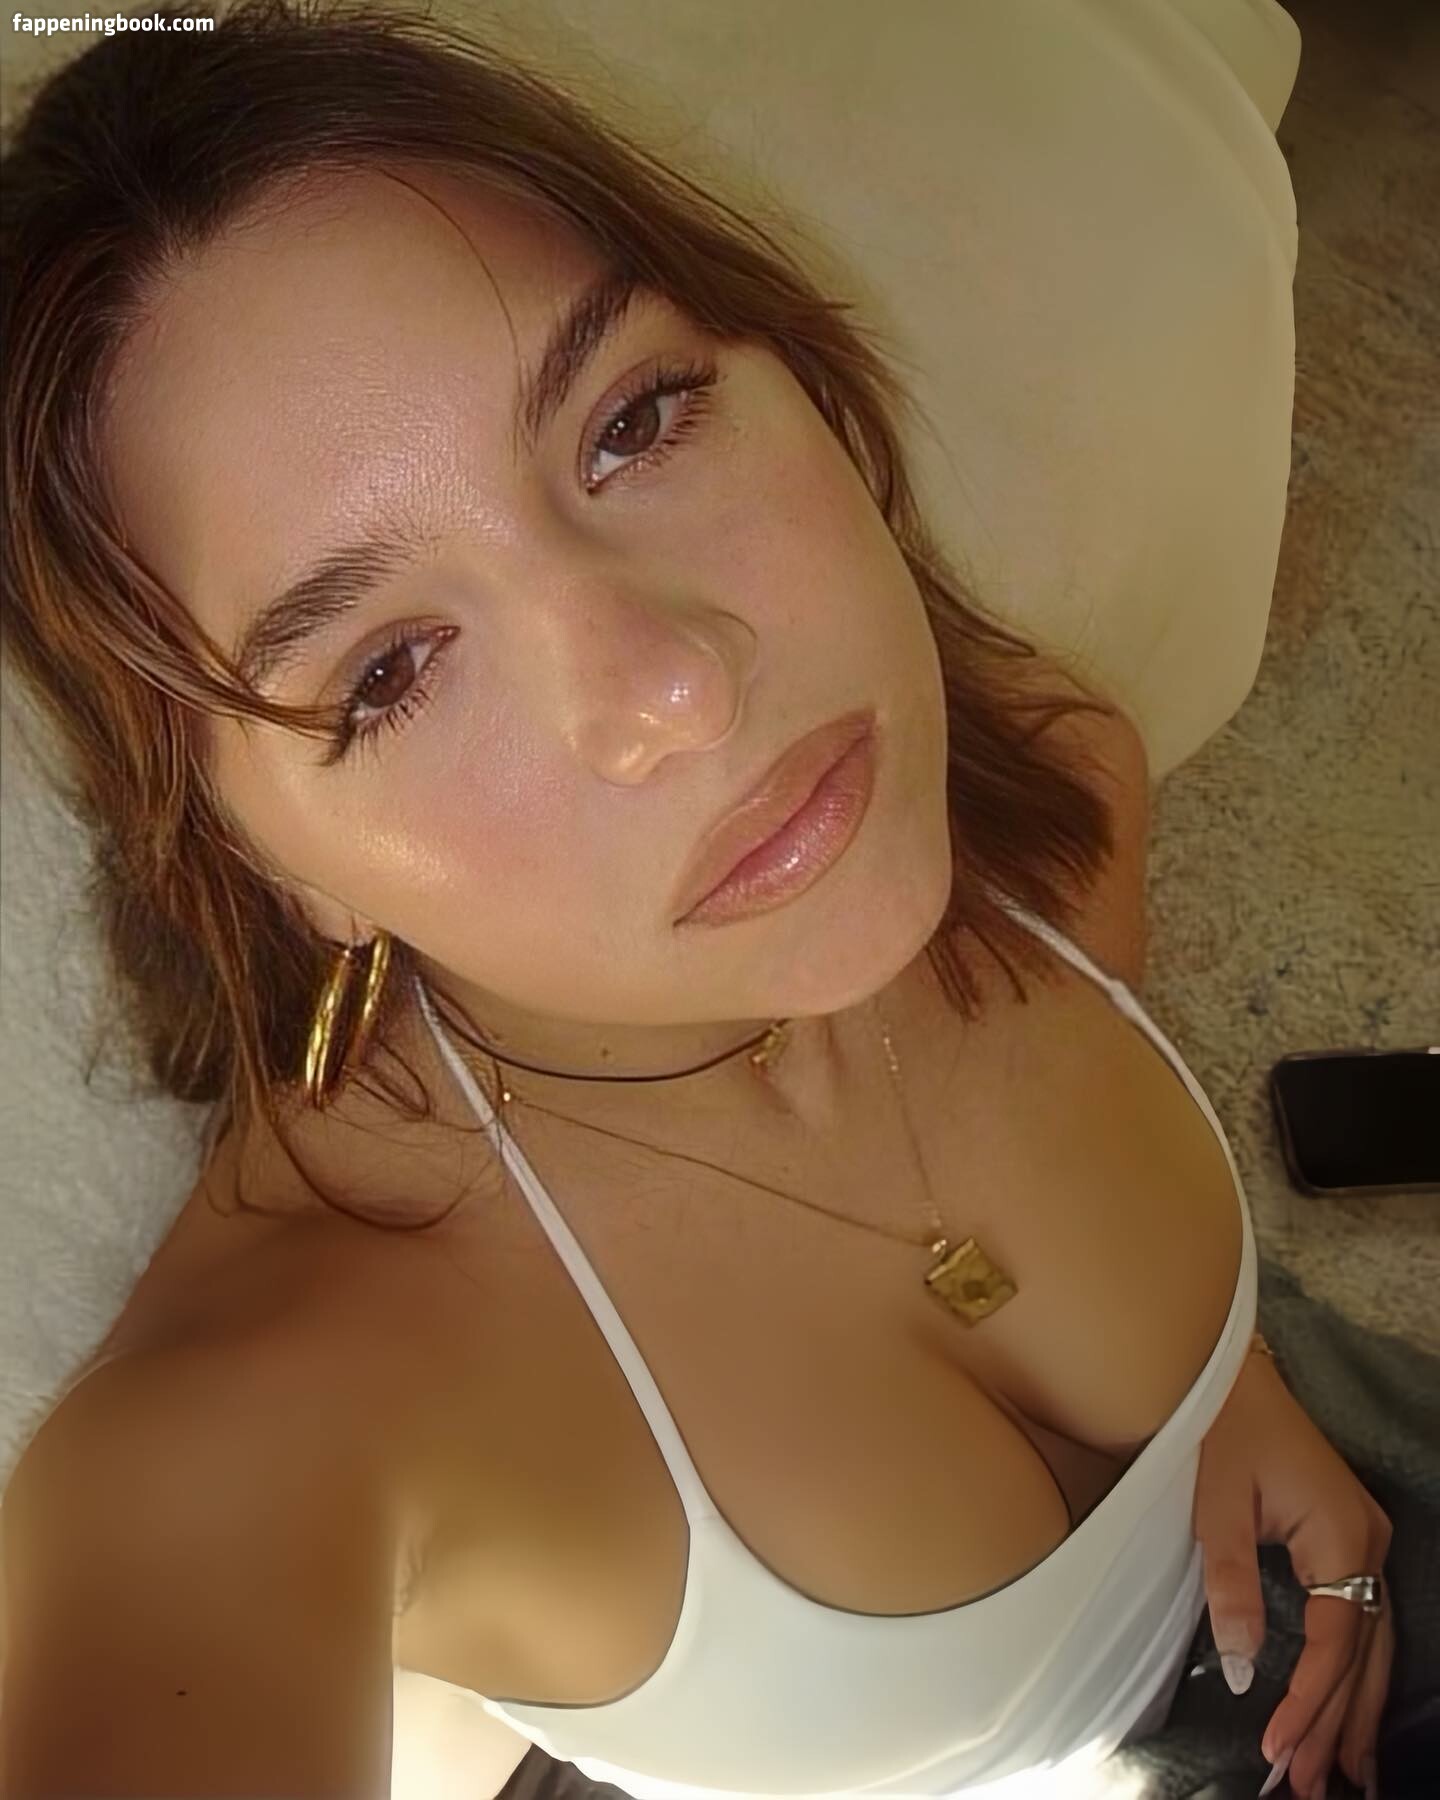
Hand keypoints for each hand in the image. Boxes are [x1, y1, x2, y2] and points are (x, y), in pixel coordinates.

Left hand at [1193, 1345, 1393, 1799]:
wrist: (1227, 1372)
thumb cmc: (1219, 1429)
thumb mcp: (1216, 1508)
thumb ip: (1230, 1588)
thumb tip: (1242, 1670)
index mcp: (1344, 1535)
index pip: (1336, 1641)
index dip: (1310, 1700)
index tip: (1278, 1747)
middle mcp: (1368, 1543)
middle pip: (1365, 1654)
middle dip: (1340, 1724)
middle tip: (1312, 1786)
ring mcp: (1364, 1542)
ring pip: (1371, 1643)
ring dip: (1352, 1707)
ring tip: (1338, 1772)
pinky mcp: (1347, 1540)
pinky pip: (1360, 1620)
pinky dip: (1351, 1670)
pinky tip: (1341, 1709)